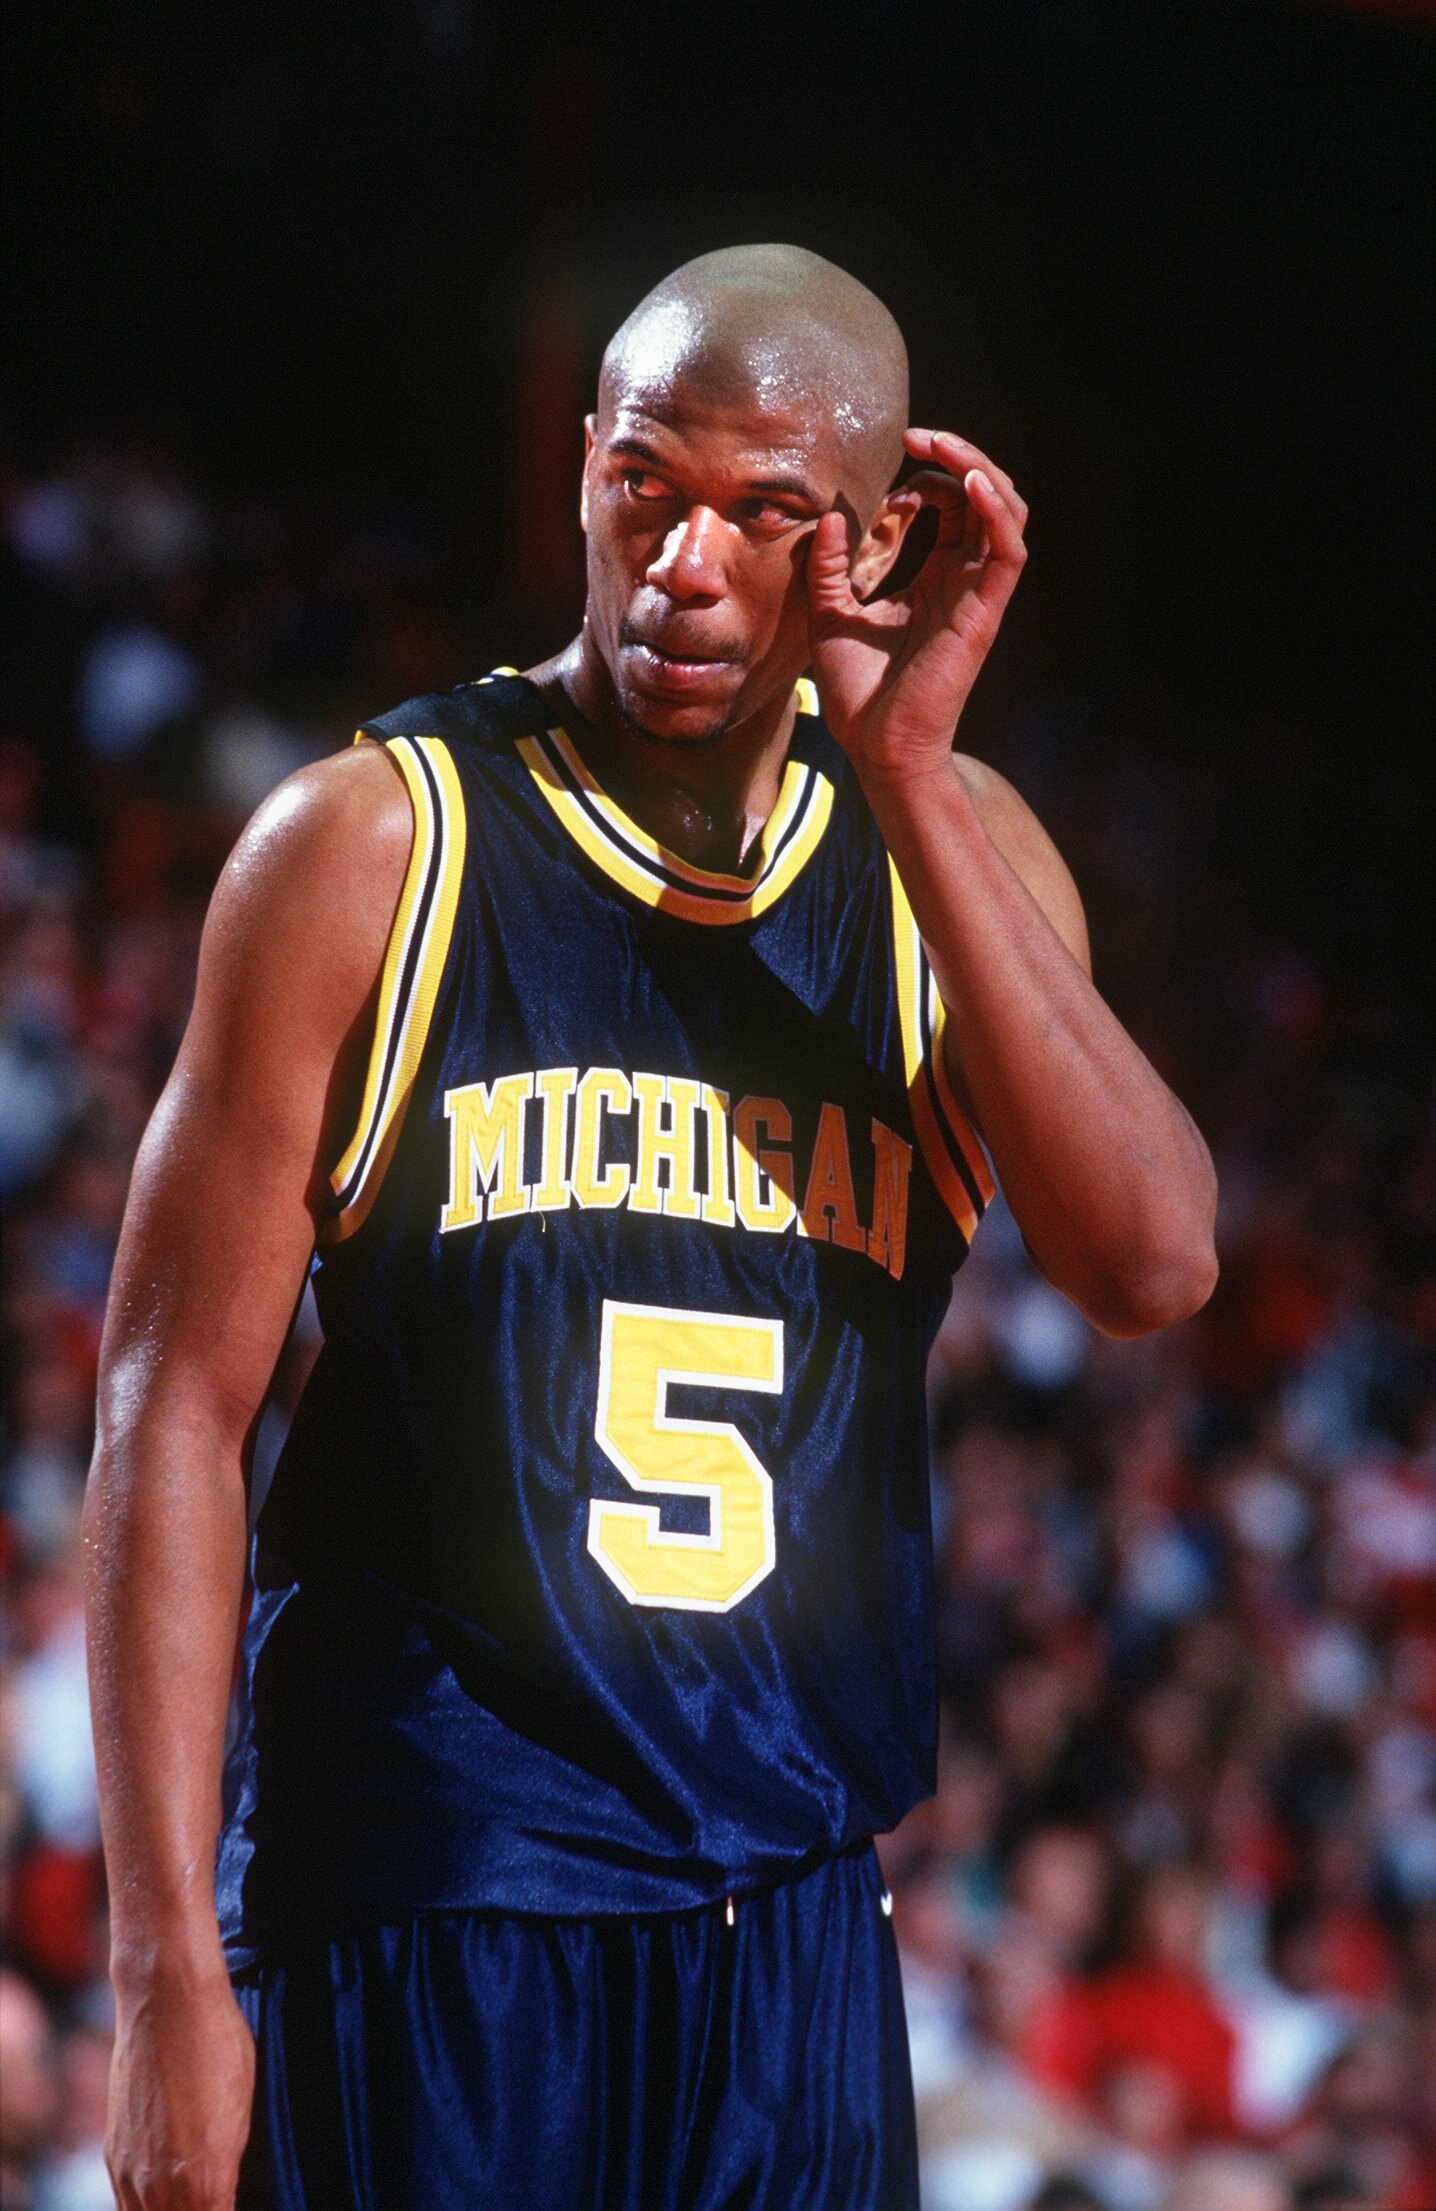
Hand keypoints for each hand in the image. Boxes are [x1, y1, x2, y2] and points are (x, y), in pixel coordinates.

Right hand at [106, 1965, 255, 2208]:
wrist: (166, 2001)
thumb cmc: (218, 2047)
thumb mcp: (243, 2112)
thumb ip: (229, 2168)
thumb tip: (224, 2195)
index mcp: (207, 2182)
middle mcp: (161, 2189)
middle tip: (214, 2196)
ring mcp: (131, 2173)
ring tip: (191, 2195)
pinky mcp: (114, 2154)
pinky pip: (126, 2203)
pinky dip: (146, 2206)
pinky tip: (164, 2194)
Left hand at [806, 429, 1027, 784]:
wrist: (875, 746)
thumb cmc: (858, 691)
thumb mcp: (828, 613)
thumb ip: (829, 565)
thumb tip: (831, 515)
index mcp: (934, 578)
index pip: (951, 506)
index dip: (925, 478)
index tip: (886, 481)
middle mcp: (963, 580)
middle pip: (985, 497)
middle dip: (958, 456)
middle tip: (918, 435)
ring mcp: (977, 594)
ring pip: (1007, 513)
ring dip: (981, 469)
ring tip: (944, 446)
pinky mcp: (983, 612)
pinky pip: (1008, 551)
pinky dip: (995, 510)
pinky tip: (969, 483)